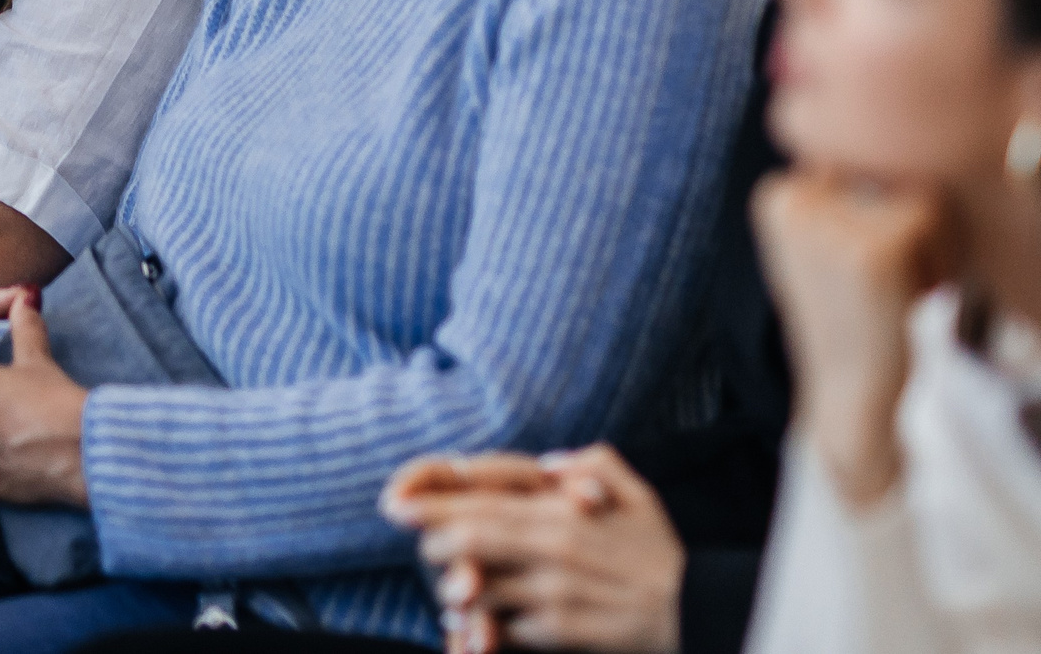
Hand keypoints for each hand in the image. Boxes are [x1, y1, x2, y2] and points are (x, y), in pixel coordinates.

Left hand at [385, 445, 682, 652]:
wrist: (702, 615)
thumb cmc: (659, 555)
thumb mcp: (638, 495)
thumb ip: (594, 465)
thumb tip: (552, 462)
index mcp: (562, 513)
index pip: (480, 503)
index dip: (430, 505)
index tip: (394, 504)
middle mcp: (552, 551)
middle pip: (466, 544)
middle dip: (434, 545)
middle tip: (430, 545)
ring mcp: (554, 594)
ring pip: (478, 589)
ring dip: (457, 588)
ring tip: (454, 586)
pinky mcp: (559, 633)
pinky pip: (504, 628)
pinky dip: (485, 625)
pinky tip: (481, 622)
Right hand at [753, 169, 948, 507]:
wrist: (847, 391)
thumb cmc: (847, 314)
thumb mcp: (819, 241)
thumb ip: (836, 190)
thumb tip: (884, 135)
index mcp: (775, 195)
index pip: (856, 158)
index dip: (875, 207)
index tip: (856, 258)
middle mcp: (793, 200)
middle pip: (887, 170)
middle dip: (904, 222)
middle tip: (881, 276)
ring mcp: (833, 224)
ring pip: (917, 194)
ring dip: (929, 242)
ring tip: (899, 286)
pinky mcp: (876, 251)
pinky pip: (933, 221)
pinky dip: (940, 260)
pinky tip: (912, 295)